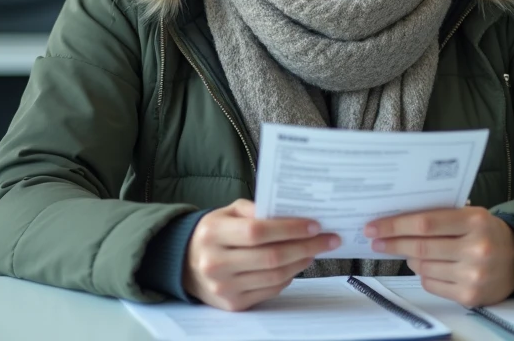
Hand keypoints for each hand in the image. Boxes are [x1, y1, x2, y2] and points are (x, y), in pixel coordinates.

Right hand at [183, 199, 340, 310]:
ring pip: (275, 276)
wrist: (185, 265)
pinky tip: (297, 264)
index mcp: (213, 234)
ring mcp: (224, 287)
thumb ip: (253, 208)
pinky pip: (270, 290)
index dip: (289, 229)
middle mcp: (216, 263)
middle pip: (271, 256)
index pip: (257, 231)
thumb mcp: (226, 213)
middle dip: (306, 246)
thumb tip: (288, 213)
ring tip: (314, 250)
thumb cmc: (214, 233)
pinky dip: (289, 277)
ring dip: (301, 262)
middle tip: (328, 239)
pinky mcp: (233, 304)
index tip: (314, 225)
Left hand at [364, 207, 513, 306]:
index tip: (374, 227)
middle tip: (375, 240)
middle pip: (420, 247)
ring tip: (410, 251)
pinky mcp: (469, 296)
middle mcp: (476, 248)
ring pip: (423, 267)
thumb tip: (398, 219)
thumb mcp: (471, 215)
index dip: (395, 226)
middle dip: (392, 243)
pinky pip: (431, 284)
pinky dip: (423, 274)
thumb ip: (440, 215)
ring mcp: (473, 275)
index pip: (425, 223)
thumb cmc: (487, 232)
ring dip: (410, 258)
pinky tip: (430, 266)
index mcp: (475, 221)